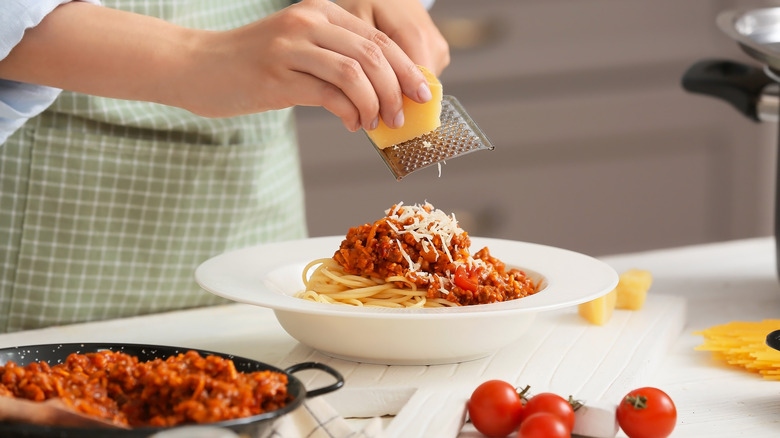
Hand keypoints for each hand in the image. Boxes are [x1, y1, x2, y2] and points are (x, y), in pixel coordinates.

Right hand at [182, 0, 433, 130]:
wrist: (194, 65)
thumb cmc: (249, 64)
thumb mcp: (296, 47)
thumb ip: (335, 60)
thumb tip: (381, 91)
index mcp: (319, 11)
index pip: (377, 38)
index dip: (407, 67)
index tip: (423, 92)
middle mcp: (308, 22)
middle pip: (374, 53)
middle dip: (398, 88)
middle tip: (404, 116)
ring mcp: (291, 46)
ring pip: (356, 72)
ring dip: (377, 103)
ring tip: (380, 123)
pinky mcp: (278, 76)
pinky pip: (330, 95)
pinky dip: (351, 113)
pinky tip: (353, 124)